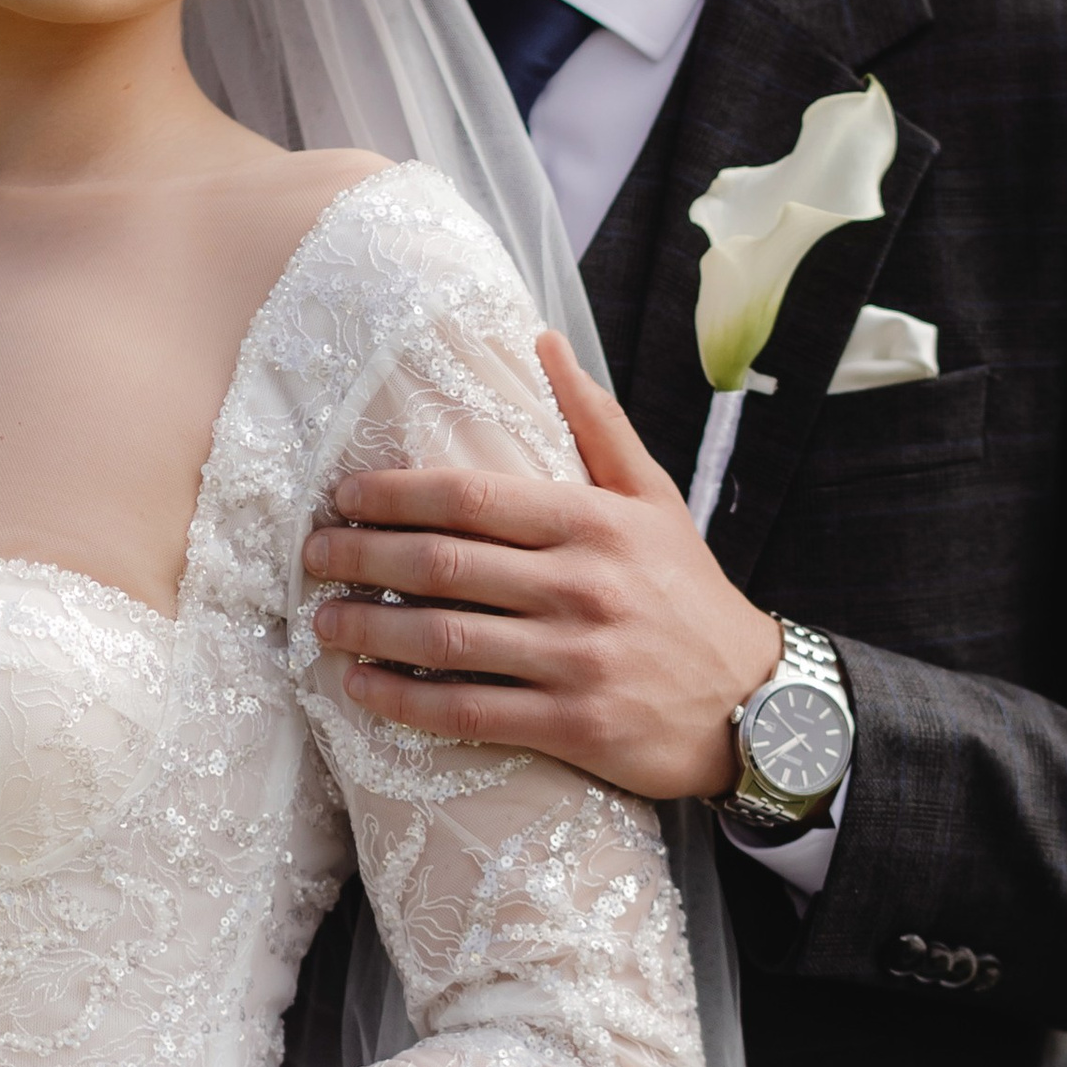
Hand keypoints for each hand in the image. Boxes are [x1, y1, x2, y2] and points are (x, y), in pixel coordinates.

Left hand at [302, 331, 782, 800]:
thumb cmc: (688, 593)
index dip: (395, 494)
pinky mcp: (572, 725)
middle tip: (312, 555)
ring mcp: (576, 658)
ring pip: (444, 639)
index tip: (345, 496)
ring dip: (368, 629)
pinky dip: (403, 700)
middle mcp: (582, 585)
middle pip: (442, 564)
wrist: (754, 704)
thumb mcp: (655, 498)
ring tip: (322, 620)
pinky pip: (467, 711)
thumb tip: (542, 341)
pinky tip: (359, 688)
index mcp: (594, 522)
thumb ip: (594, 422)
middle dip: (361, 557)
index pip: (472, 496)